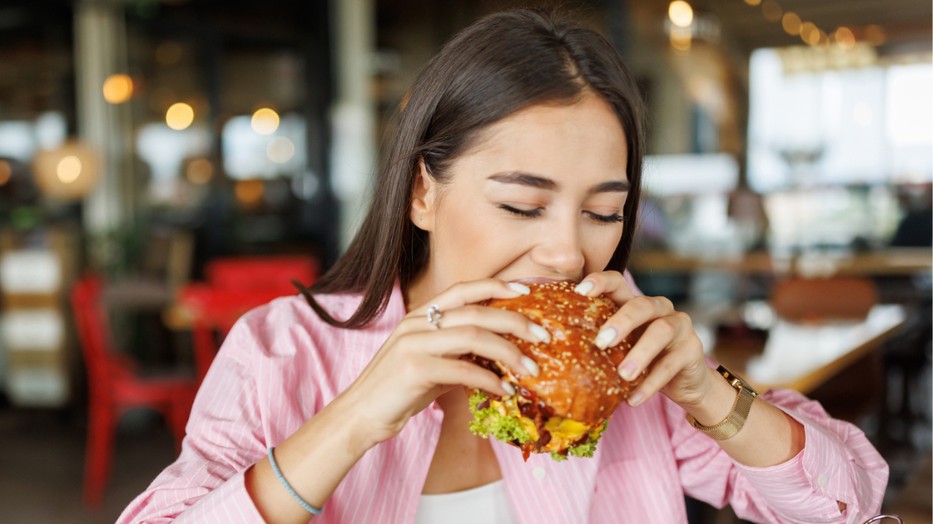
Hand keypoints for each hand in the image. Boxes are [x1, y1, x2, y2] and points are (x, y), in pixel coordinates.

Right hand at [338, 279, 547, 448]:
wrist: (360, 414)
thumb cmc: (399, 390)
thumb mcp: (433, 363)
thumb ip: (460, 353)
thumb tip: (500, 356)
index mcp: (421, 315)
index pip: (463, 289)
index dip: (496, 285)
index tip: (527, 289)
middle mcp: (417, 323)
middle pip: (477, 311)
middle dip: (516, 321)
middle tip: (544, 335)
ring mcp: (414, 344)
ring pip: (474, 336)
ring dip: (510, 353)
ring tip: (532, 369)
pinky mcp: (414, 369)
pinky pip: (463, 370)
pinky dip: (490, 380)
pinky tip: (505, 391)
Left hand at [574, 271, 712, 408]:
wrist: (686, 383)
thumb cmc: (643, 361)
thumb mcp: (622, 349)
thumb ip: (600, 344)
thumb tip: (554, 352)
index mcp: (636, 303)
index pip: (618, 282)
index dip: (600, 282)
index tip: (580, 291)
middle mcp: (660, 308)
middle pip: (641, 305)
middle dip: (621, 321)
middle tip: (601, 342)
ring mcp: (679, 327)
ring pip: (661, 331)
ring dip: (640, 354)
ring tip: (623, 375)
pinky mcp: (692, 350)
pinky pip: (670, 365)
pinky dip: (651, 383)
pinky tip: (633, 399)